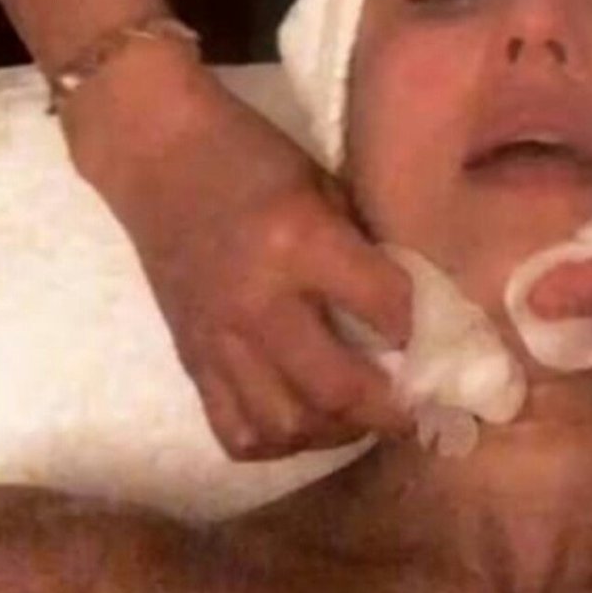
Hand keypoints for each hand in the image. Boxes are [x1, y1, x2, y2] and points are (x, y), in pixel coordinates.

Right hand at [74, 55, 412, 459]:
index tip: (437, 338)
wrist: (154, 151)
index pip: (385, 308)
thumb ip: (364, 250)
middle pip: (338, 389)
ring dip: (335, 433)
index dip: (420, 329)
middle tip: (418, 410)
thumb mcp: (324, 186)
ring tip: (360, 418)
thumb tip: (412, 311)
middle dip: (391, 409)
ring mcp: (219, 338)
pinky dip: (277, 441)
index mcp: (300, 244)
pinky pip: (234, 431)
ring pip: (286, 425)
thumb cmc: (250, 155)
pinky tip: (304, 423)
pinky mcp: (191, 358)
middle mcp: (258, 303)